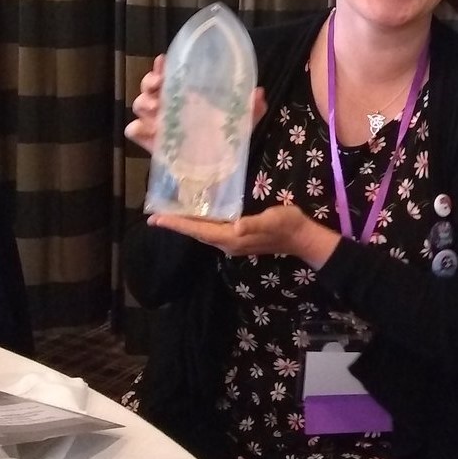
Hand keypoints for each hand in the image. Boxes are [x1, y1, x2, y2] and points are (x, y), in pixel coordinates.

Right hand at [124, 55, 267, 155]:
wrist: (217, 172)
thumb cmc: (224, 140)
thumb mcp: (240, 123)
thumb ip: (251, 109)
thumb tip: (259, 92)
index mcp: (184, 96)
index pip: (167, 75)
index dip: (162, 66)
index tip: (163, 61)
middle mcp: (167, 107)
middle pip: (148, 87)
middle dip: (150, 81)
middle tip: (159, 84)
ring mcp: (157, 124)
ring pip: (139, 105)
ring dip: (144, 102)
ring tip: (156, 106)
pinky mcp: (152, 143)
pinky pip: (134, 132)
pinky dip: (137, 129)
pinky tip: (148, 130)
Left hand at [147, 205, 340, 269]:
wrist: (302, 237)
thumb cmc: (287, 225)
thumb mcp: (272, 219)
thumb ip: (253, 224)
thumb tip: (235, 227)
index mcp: (231, 238)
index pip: (198, 231)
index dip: (178, 225)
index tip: (157, 219)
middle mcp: (228, 243)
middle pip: (196, 233)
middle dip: (176, 225)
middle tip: (155, 217)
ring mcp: (233, 242)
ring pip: (203, 233)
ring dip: (186, 225)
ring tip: (170, 216)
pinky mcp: (238, 237)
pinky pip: (212, 231)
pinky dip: (199, 224)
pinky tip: (196, 216)